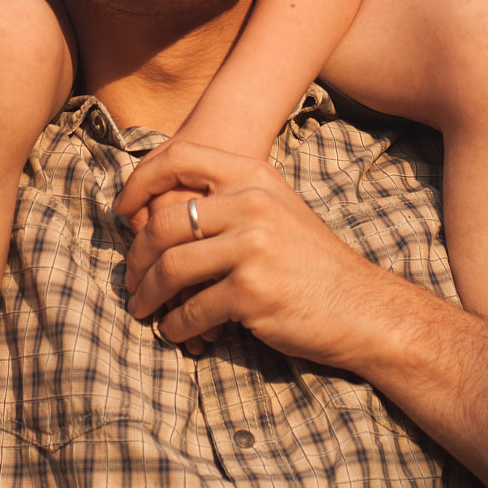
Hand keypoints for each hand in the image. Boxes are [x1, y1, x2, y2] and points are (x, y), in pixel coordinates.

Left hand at [118, 139, 391, 365]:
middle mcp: (251, 203)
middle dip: (136, 255)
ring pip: (170, 267)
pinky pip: (191, 309)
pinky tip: (176, 331)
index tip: (123, 210)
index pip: (179, 156)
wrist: (364, 308)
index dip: (140, 180)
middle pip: (164, 222)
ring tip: (142, 309)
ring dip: (147, 294)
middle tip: (130, 279)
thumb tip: (156, 212)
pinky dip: (175, 325)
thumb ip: (227, 200)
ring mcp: (252, 247)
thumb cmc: (312, 262)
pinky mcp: (252, 292)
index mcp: (254, 175)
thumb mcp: (276, 209)